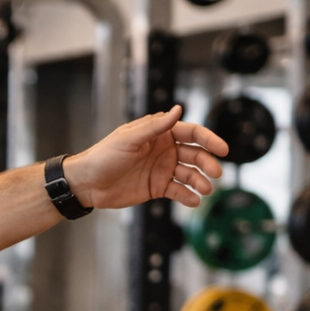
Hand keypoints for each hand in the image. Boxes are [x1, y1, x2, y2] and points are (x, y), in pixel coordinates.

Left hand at [65, 105, 228, 209]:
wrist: (86, 184)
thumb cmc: (103, 156)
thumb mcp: (128, 139)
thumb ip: (155, 127)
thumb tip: (178, 109)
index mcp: (159, 133)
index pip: (191, 133)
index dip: (209, 140)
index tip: (223, 149)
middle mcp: (164, 150)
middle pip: (195, 154)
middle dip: (207, 163)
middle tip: (215, 174)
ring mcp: (161, 169)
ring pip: (189, 174)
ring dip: (200, 181)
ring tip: (205, 190)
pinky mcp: (157, 187)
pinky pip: (178, 191)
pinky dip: (188, 196)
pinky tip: (194, 201)